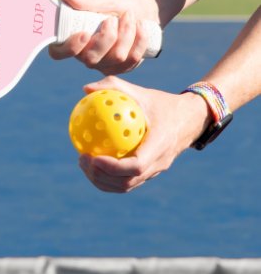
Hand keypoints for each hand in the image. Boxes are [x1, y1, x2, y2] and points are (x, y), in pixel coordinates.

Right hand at [49, 0, 158, 74]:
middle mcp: (85, 56)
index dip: (69, 48)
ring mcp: (104, 65)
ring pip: (116, 57)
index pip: (59, 53)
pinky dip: (139, 39)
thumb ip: (85, 1)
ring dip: (126, 33)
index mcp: (72, 40)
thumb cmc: (114, 6)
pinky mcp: (122, 68)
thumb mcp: (102, 0)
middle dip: (107, 37)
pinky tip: (140, 26)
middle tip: (112, 18)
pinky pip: (132, 59)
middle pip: (91, 59)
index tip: (84, 33)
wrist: (140, 11)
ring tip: (129, 16)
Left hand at [77, 76, 210, 192]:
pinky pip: (127, 181)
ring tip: (83, 163)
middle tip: (82, 159)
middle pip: (127, 182)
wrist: (190, 119)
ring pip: (126, 186)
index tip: (93, 157)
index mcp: (160, 145)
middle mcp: (159, 163)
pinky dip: (108, 177)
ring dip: (102, 180)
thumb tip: (85, 89)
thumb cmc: (162, 103)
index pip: (136, 166)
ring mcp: (155, 171)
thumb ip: (114, 87)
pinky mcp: (150, 173)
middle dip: (101, 176)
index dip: (113, 167)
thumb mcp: (141, 92)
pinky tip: (93, 162)